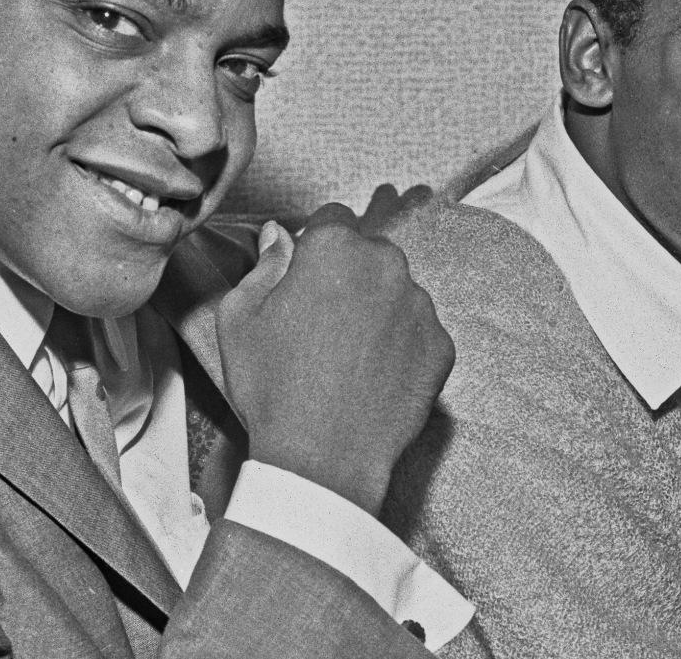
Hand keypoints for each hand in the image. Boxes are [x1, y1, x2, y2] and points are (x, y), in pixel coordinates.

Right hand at [216, 185, 453, 514]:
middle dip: (349, 276)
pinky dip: (401, 347)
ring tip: (346, 357)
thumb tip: (278, 236)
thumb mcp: (239, 318)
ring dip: (378, 309)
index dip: (313, 248)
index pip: (330, 220)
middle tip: (322, 323)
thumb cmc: (273, 388)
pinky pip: (420, 333)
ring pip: (398, 291)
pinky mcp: (441, 346)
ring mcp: (420, 306)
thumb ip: (263, 265)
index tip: (304, 279)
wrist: (322, 459)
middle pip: (369, 254)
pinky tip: (373, 377)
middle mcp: (387, 265)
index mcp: (335, 248)